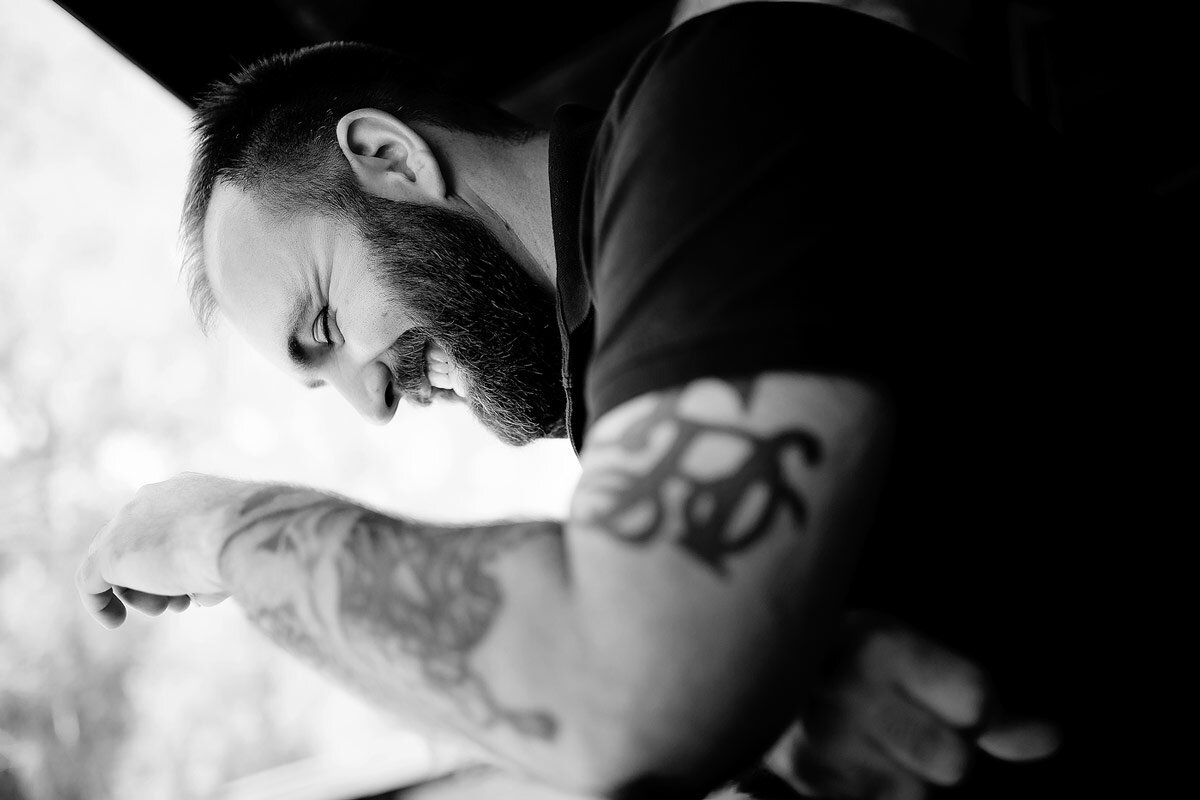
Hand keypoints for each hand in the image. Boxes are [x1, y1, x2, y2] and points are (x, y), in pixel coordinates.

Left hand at [76, 472, 256, 627]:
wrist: (243, 531)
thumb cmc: (252, 539)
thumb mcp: (238, 548)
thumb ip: (213, 562)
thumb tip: (198, 591)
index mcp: (186, 490)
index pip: (165, 526)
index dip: (176, 560)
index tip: (193, 587)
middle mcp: (152, 498)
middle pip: (138, 544)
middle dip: (157, 578)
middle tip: (179, 604)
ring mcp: (126, 523)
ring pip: (117, 563)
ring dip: (140, 593)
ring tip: (166, 608)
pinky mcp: (109, 552)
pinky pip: (90, 581)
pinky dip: (100, 603)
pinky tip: (115, 621)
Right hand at [764, 612, 1059, 798]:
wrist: (742, 663)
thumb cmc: (843, 660)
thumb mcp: (909, 655)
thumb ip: (982, 702)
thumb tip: (1055, 740)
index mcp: (879, 644)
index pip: (979, 700)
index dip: (976, 709)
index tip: (952, 700)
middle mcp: (848, 692)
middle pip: (955, 764)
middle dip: (941, 753)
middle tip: (903, 727)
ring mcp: (820, 744)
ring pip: (918, 798)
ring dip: (908, 783)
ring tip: (876, 750)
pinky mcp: (801, 781)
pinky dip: (876, 794)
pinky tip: (859, 772)